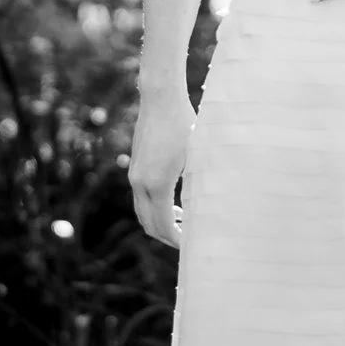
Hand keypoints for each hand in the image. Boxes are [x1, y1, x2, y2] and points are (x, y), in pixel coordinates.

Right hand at [128, 93, 195, 243]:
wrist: (160, 99)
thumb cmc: (184, 124)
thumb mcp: (196, 156)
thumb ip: (196, 185)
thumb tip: (209, 210)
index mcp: (157, 184)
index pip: (164, 225)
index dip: (177, 240)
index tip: (192, 246)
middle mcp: (140, 183)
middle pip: (149, 224)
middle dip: (167, 237)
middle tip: (188, 242)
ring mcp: (135, 176)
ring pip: (142, 212)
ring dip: (160, 222)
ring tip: (184, 224)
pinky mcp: (135, 167)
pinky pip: (141, 198)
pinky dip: (155, 208)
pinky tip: (176, 204)